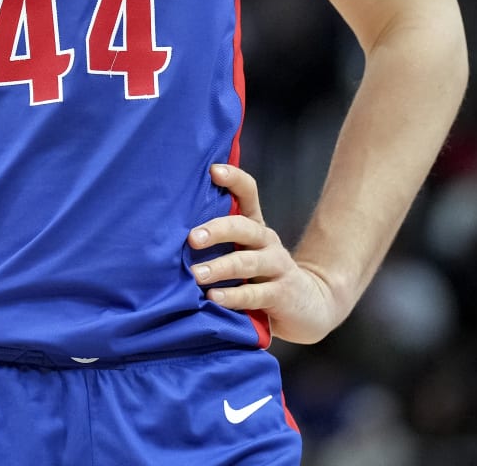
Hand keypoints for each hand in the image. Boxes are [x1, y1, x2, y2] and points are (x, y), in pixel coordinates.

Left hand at [188, 162, 345, 344]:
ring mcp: (276, 266)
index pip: (248, 193)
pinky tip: (214, 297)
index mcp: (255, 225)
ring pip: (246, 262)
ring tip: (196, 274)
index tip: (213, 171)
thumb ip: (219, 239)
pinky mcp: (281, 294)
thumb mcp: (244, 251)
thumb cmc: (261, 275)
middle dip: (216, 230)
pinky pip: (254, 294)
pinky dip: (233, 295)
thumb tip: (170, 226)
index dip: (233, 179)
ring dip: (219, 267)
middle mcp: (266, 240)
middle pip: (243, 227)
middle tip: (192, 238)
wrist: (307, 305)